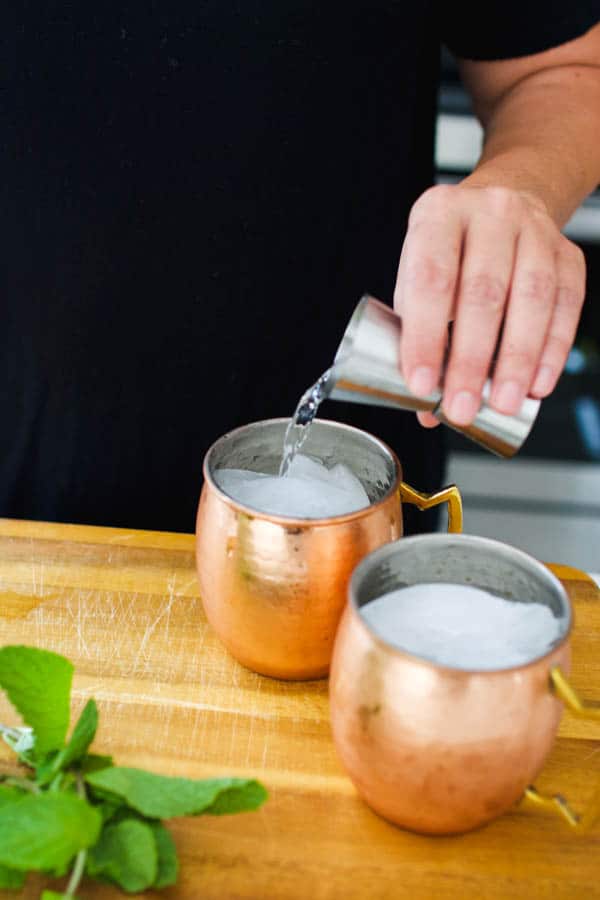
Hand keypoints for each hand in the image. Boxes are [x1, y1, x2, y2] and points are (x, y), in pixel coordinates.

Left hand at [393, 184, 585, 427]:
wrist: (498, 211)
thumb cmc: (448, 255)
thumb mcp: (416, 281)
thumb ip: (416, 338)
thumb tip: (426, 410)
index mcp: (439, 215)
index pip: (431, 279)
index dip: (424, 337)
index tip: (422, 385)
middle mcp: (490, 213)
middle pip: (483, 292)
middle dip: (471, 360)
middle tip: (462, 407)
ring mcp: (534, 229)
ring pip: (532, 298)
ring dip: (517, 360)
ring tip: (504, 403)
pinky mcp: (568, 253)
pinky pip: (565, 305)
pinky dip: (553, 350)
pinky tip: (538, 383)